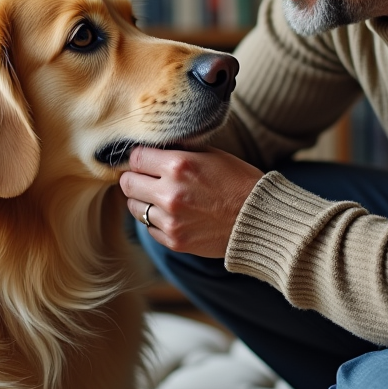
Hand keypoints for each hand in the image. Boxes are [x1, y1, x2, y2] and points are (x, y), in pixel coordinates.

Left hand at [119, 146, 263, 257]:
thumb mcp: (211, 155)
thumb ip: (179, 151)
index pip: (136, 157)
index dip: (140, 158)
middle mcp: (170, 192)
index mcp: (179, 165)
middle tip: (147, 178)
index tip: (145, 160)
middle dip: (135, 178)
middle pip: (128, 183)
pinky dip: (156, 221)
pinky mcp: (174, 240)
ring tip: (160, 197)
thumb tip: (153, 148)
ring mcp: (171, 219)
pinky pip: (149, 228)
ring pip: (134, 207)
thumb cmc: (239, 182)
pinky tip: (173, 214)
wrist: (259, 219)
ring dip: (143, 200)